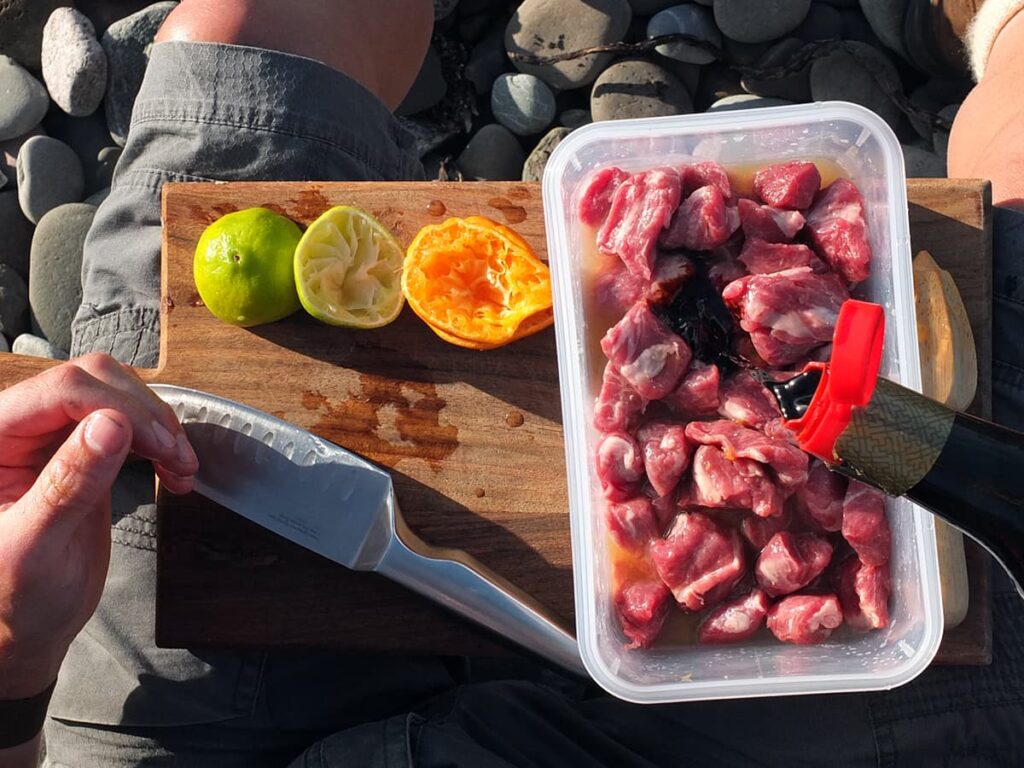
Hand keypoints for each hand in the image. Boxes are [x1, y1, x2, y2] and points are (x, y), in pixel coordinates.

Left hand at [0, 354, 197, 699]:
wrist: (23, 629)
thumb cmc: (11, 600)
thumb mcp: (36, 549)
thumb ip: (68, 486)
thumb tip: (111, 426)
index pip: (60, 392)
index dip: (118, 408)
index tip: (162, 444)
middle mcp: (16, 429)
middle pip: (90, 381)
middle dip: (143, 414)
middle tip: (177, 456)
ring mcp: (49, 438)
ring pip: (114, 396)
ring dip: (158, 426)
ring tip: (182, 468)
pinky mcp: (79, 452)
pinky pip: (126, 423)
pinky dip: (159, 441)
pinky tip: (174, 471)